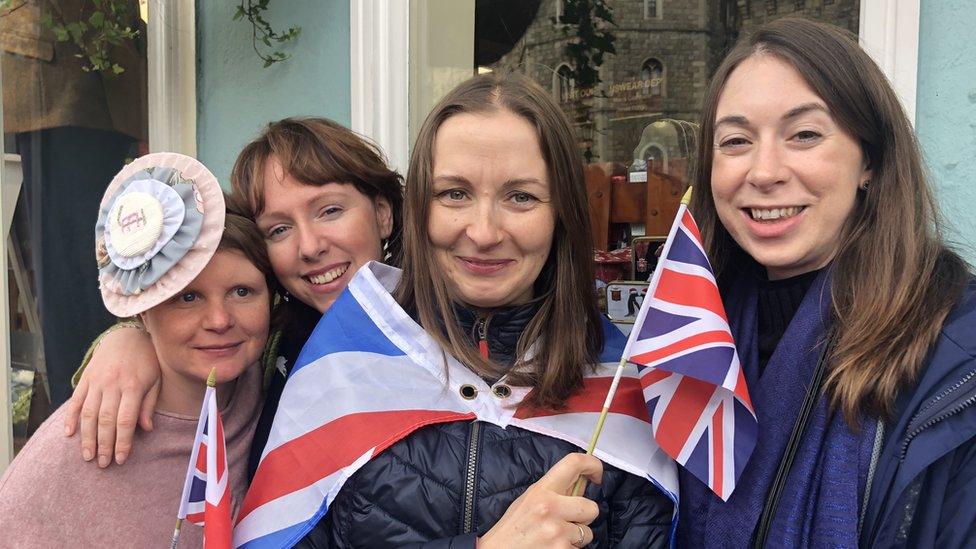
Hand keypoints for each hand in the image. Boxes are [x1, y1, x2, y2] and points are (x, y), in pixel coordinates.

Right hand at [63, 325, 160, 466]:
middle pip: (105, 420)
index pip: (126, 420)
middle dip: (104, 445)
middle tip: (103, 464)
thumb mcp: (155, 380)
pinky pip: (75, 400)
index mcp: (133, 386)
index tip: (121, 459)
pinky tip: (69, 434)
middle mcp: (112, 384)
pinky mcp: (85, 378)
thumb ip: (149, 404)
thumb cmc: (146, 361)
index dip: (123, 441)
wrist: (127, 335)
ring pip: (88, 413)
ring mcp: (96, 381)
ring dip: (87, 437)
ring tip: (88, 456)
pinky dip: (70, 417)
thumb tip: (147, 429)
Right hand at [479, 453, 602, 548]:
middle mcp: (550, 508)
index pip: (574, 463)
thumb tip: (583, 483)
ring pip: (587, 533)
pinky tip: (550, 548)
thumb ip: (554, 492)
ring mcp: (557, 532)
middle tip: (567, 522)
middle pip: (591, 507)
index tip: (597, 475)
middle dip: (584, 517)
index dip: (593, 465)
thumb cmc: (512, 529)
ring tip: (553, 539)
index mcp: (541, 490)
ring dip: (575, 539)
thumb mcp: (528, 501)